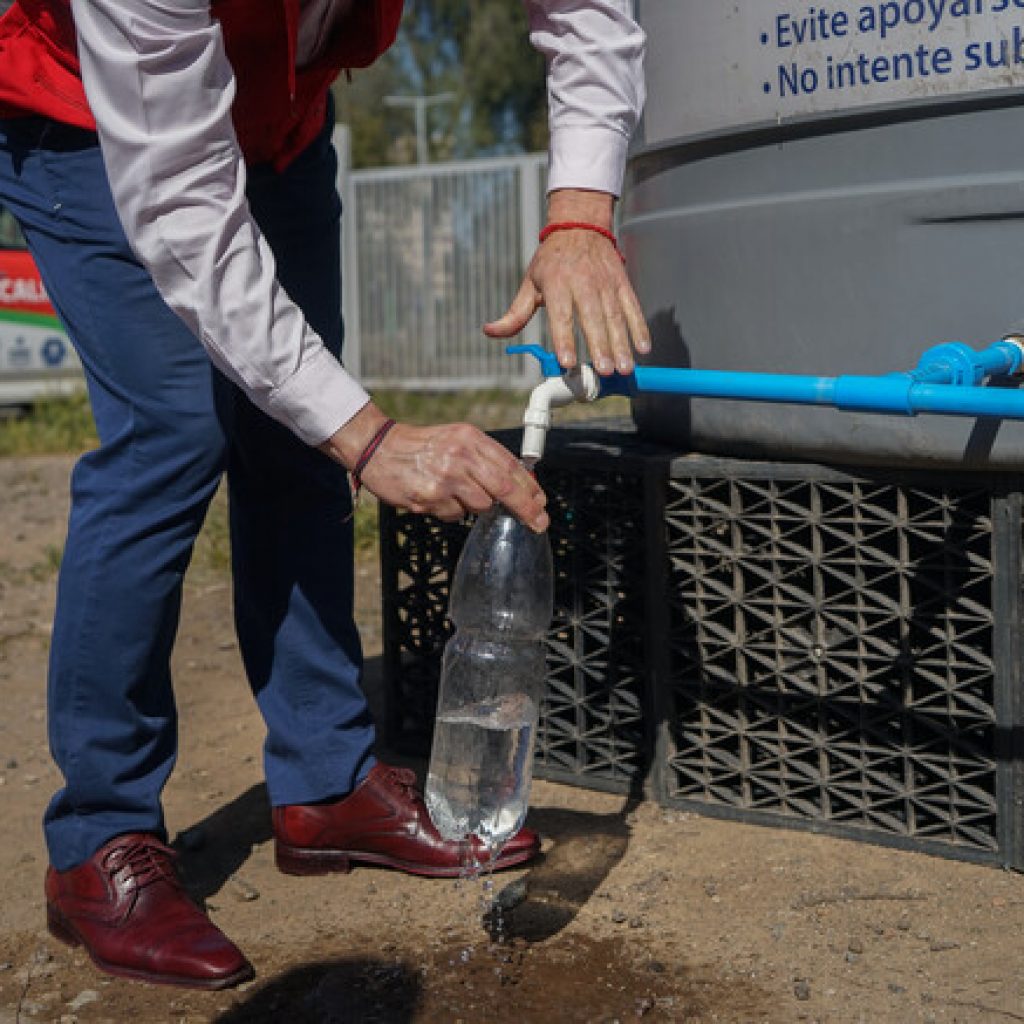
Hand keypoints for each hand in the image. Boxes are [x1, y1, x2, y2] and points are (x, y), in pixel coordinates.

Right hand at [321, 405, 549, 531]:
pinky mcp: (430, 498)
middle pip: (505, 489)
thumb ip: (485, 458)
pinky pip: (455, 515)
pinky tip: (437, 497)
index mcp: (470, 438)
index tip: (541, 503)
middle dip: (526, 509)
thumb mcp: (457, 439)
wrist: (378, 448)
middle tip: (538, 523)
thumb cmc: (421, 446)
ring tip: (455, 492)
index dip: (530, 489)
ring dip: (475, 506)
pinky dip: (452, 511)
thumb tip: (519, 484)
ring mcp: (445, 478)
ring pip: (481, 506)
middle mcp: (460, 456)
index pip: (510, 466)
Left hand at [483, 188, 650, 375]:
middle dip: (600, 346)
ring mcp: (605, 283)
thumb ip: (514, 314)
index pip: (560, 316)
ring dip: (621, 344)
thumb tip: (490, 331)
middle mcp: (583, 283)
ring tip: (624, 368)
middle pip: (593, 318)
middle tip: (604, 371)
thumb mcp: (529, 283)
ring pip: (615, 316)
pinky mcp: (622, 283)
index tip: (568, 361)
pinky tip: (644, 347)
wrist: (580, 225)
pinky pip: (632, 307)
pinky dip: (640, 327)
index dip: (564, 339)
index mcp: (557, 285)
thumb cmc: (551, 261)